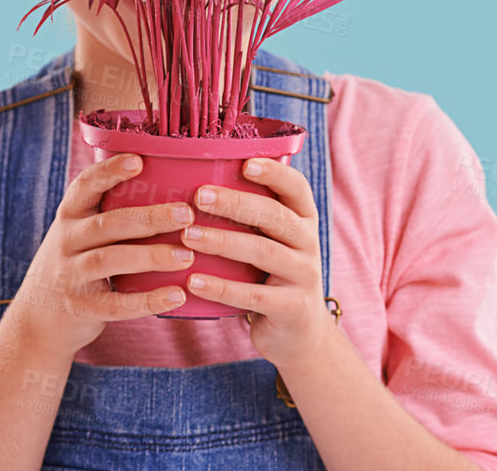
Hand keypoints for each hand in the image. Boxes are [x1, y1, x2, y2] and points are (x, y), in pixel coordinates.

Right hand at [8, 152, 195, 357]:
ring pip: (110, 260)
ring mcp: (72, 275)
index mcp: (70, 215)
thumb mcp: (79, 232)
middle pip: (108, 224)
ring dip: (151, 257)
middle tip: (186, 213)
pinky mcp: (82, 308)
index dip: (110, 172)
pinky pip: (117, 304)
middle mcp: (67, 241)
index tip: (138, 160)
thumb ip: (109, 211)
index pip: (85, 186)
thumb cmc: (75, 262)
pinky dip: (147, 300)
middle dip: (148, 217)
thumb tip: (167, 180)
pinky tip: (177, 294)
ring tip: (187, 256)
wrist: (39, 318)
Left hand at [179, 157, 334, 366]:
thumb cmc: (272, 274)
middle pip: (275, 216)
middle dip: (235, 203)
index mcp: (304, 219)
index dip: (274, 173)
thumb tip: (196, 179)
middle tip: (199, 196)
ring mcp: (304, 276)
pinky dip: (221, 287)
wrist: (299, 333)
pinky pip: (254, 295)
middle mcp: (309, 243)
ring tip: (187, 236)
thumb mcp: (272, 240)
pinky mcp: (292, 308)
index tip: (244, 163)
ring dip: (222, 241)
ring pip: (263, 252)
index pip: (297, 187)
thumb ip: (250, 215)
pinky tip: (193, 281)